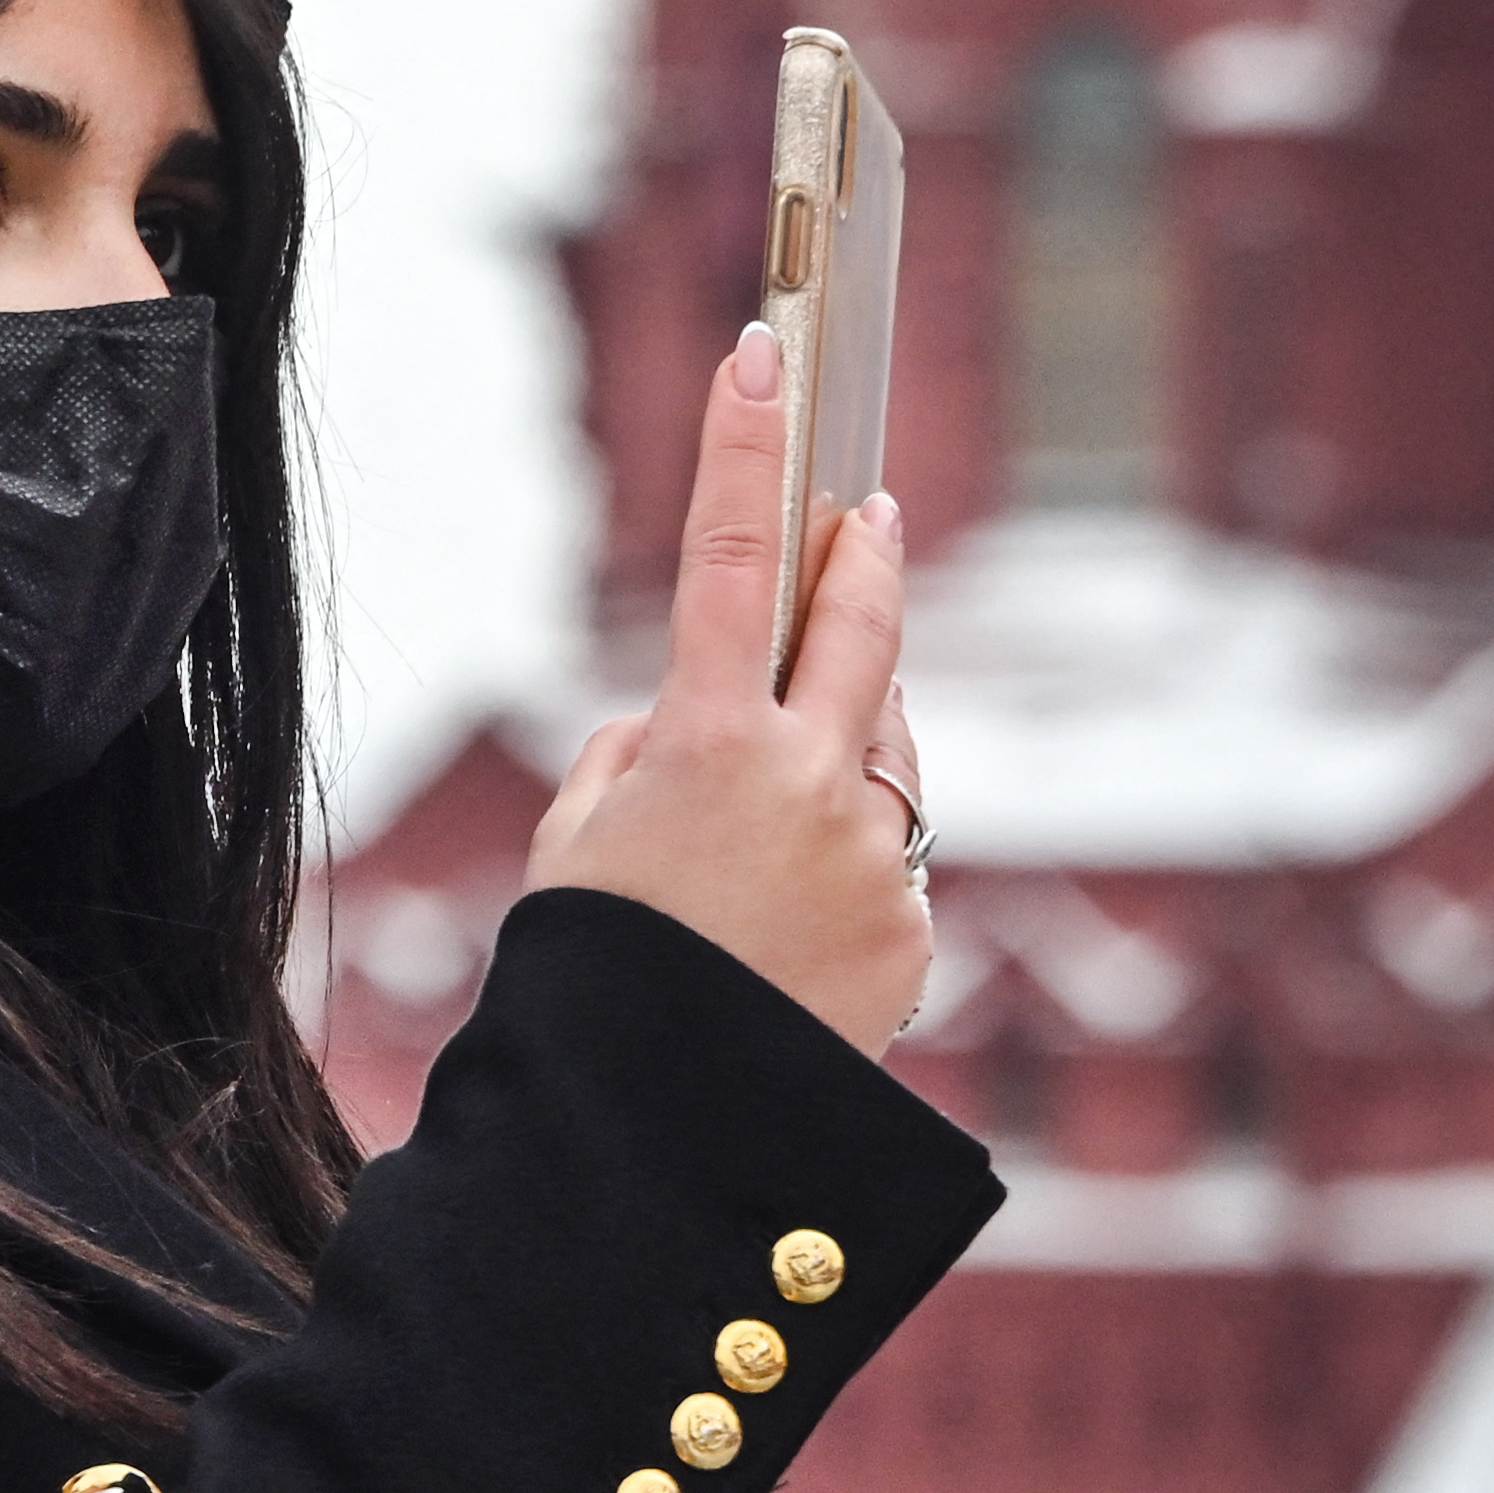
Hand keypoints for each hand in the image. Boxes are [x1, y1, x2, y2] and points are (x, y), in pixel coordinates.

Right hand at [524, 322, 928, 1055]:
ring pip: (885, 749)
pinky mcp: (912, 925)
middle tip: (866, 518)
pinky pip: (886, 860)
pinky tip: (787, 936)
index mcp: (706, 744)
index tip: (764, 358)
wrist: (656, 1134)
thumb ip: (630, 755)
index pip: (725, 559)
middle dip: (862, 561)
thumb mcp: (580, 845)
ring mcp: (876, 854)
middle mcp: (810, 781)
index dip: (742, 450)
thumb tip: (678, 722)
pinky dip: (844, 872)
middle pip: (861, 624)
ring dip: (846, 747)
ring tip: (764, 827)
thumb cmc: (593, 979)